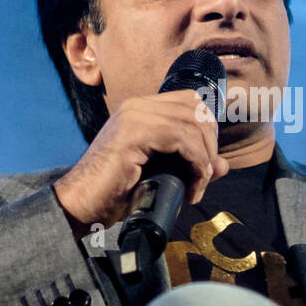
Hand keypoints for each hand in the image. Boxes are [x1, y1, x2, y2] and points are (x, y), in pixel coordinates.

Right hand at [52, 89, 229, 236]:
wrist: (81, 204)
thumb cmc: (116, 192)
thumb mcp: (161, 174)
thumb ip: (191, 165)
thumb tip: (224, 165)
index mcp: (141, 109)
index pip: (190, 101)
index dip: (207, 129)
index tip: (207, 162)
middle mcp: (137, 106)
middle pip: (196, 109)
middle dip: (210, 144)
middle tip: (205, 176)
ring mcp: (134, 117)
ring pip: (192, 125)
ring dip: (204, 160)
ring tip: (197, 187)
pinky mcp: (133, 134)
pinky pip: (182, 140)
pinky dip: (196, 165)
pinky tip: (191, 188)